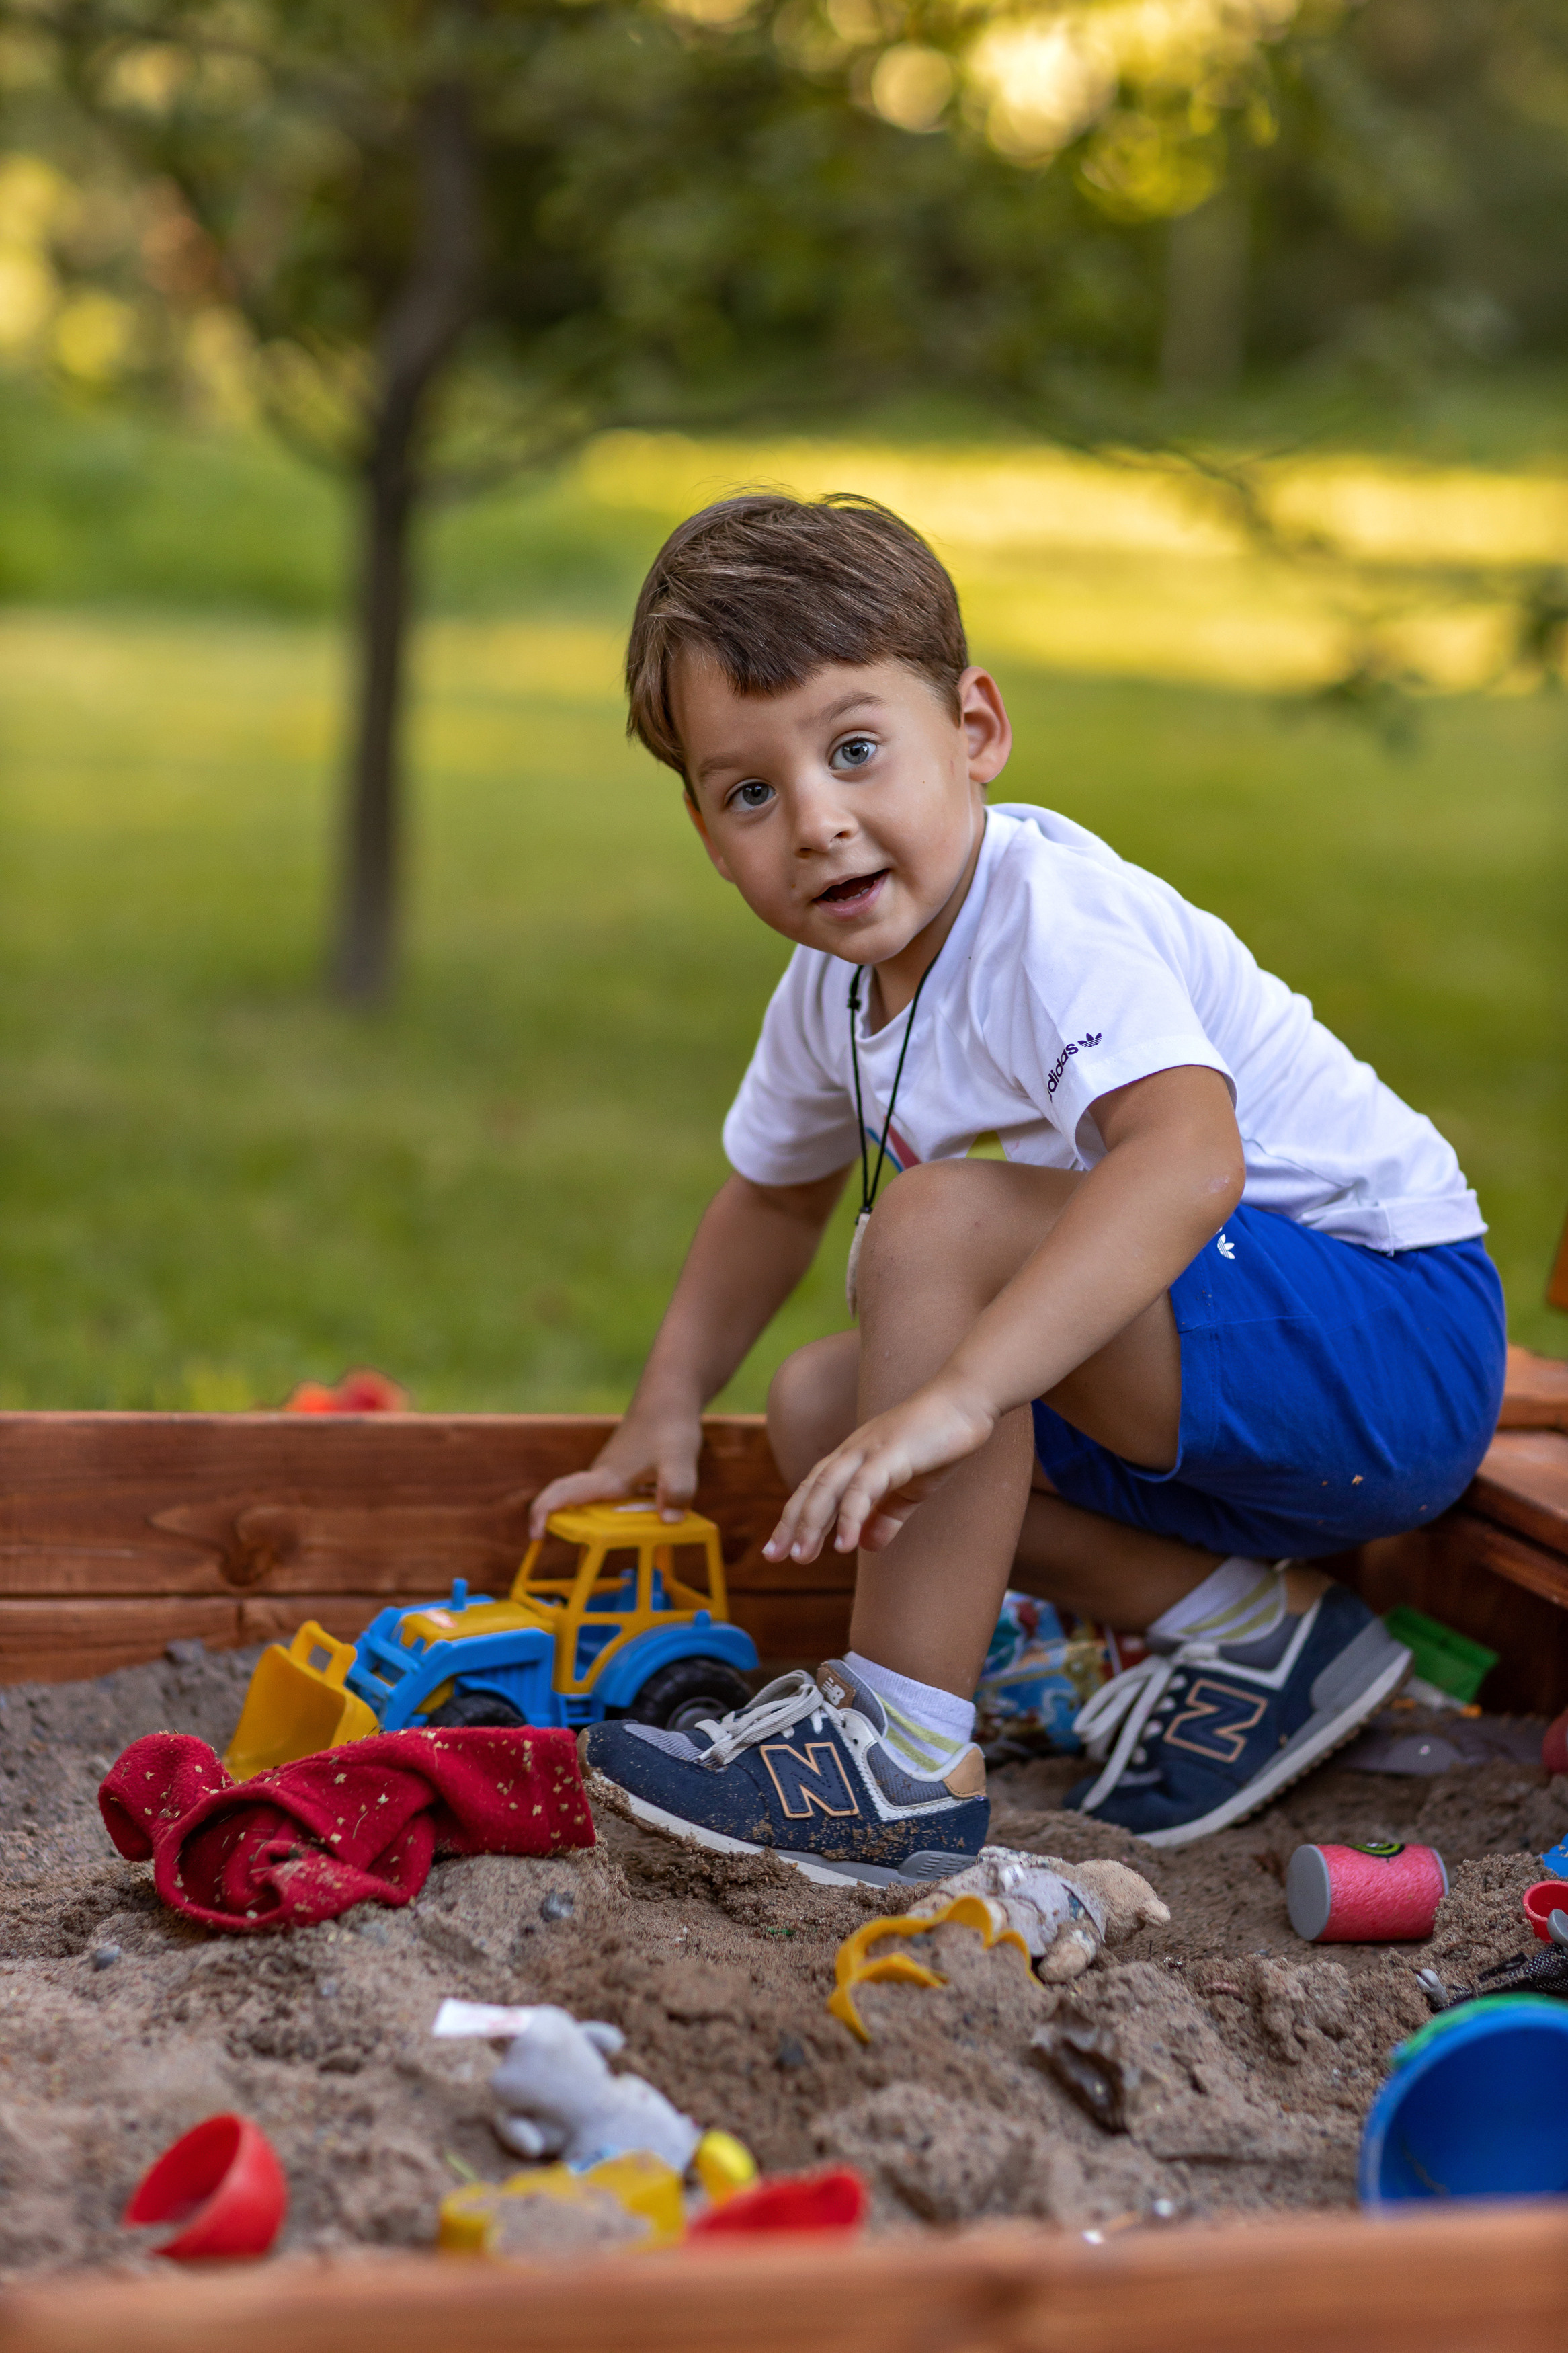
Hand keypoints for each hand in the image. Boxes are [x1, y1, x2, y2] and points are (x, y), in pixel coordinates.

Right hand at [526, 1408, 702, 1538]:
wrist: (670, 1396)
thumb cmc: (669, 1425)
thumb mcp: (679, 1459)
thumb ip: (677, 1488)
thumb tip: (669, 1520)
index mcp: (606, 1478)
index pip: (560, 1495)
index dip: (542, 1514)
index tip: (537, 1535)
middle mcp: (604, 1478)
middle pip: (573, 1504)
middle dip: (570, 1528)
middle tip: (584, 1555)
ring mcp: (615, 1475)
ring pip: (598, 1503)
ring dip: (602, 1525)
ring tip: (624, 1547)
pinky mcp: (627, 1472)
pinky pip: (617, 1499)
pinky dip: (624, 1515)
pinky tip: (651, 1520)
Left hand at [762, 1380, 995, 1564]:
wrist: (966, 1404)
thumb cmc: (940, 1442)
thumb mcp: (911, 1488)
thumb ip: (887, 1515)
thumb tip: (866, 1546)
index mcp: (855, 1457)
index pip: (814, 1488)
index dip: (795, 1518)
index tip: (778, 1549)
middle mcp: (853, 1451)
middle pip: (812, 1488)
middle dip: (791, 1524)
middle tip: (774, 1557)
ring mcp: (870, 1449)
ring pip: (828, 1487)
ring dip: (812, 1523)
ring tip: (801, 1556)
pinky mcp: (891, 1453)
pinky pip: (863, 1487)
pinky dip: (850, 1516)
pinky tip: (845, 1544)